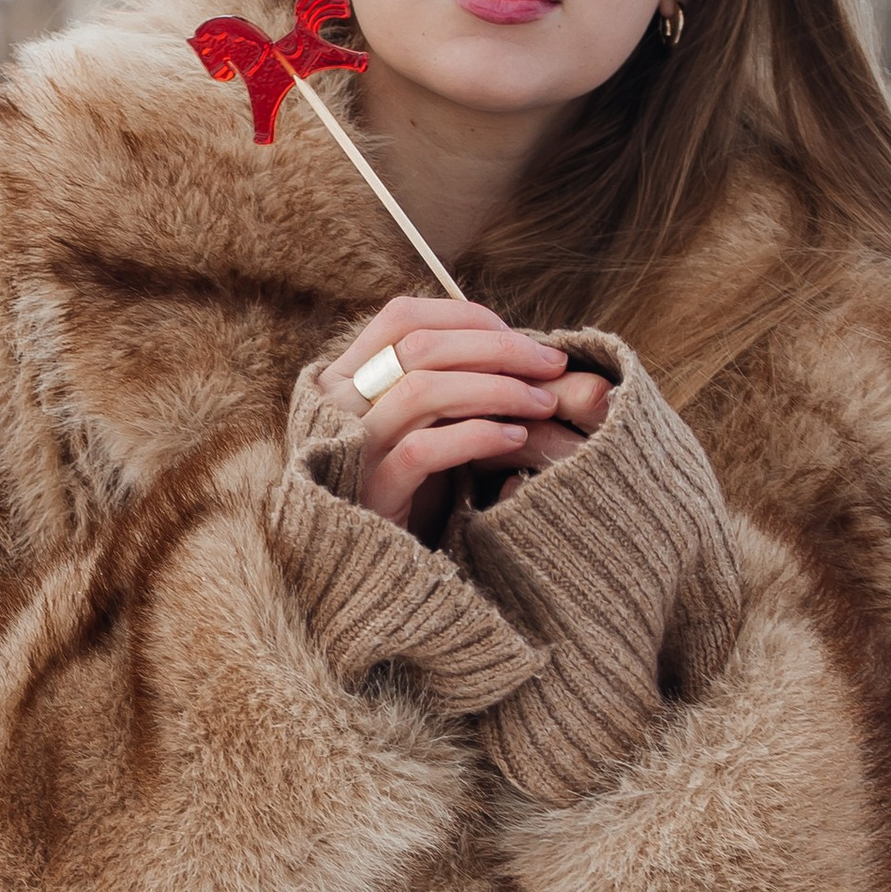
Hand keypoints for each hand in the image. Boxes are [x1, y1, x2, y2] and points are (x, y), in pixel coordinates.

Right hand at [326, 298, 611, 534]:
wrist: (385, 574)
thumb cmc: (417, 490)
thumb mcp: (436, 426)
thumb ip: (463, 384)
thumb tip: (532, 348)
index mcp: (347, 377)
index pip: (401, 317)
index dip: (465, 317)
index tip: (522, 338)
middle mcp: (337, 406)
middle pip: (419, 345)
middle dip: (497, 348)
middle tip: (553, 364)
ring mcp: (350, 449)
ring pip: (422, 389)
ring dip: (496, 387)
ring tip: (542, 403)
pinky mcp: (371, 493)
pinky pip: (424, 449)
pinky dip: (477, 435)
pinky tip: (516, 438)